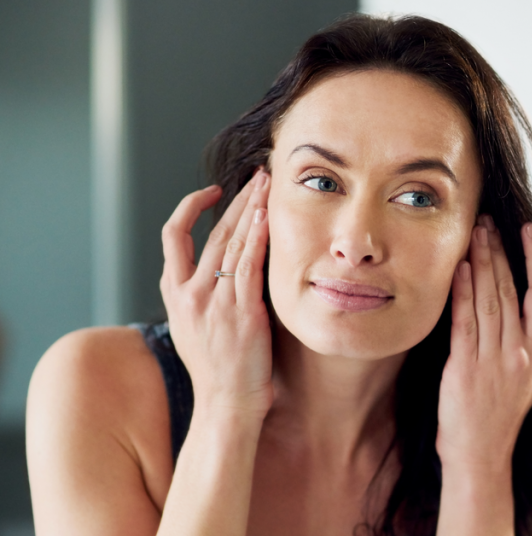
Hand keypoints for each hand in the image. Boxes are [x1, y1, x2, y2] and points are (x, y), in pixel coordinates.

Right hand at [160, 170, 272, 417]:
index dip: (191, 208)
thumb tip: (223, 272)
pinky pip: (249, 266)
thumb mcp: (196, 329)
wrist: (226, 406)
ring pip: (232, 243)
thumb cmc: (220, 371)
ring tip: (269, 185)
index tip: (214, 192)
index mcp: (175, 294)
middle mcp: (190, 294)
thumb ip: (204, 297)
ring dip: (252, 209)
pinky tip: (268, 217)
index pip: (174, 237)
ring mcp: (214, 303)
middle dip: (237, 199)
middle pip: (212, 232)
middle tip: (258, 176)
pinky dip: (257, 239)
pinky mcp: (241, 313)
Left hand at [436, 215, 531, 474]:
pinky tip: (458, 269)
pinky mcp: (465, 368)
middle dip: (500, 251)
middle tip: (490, 221)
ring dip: (481, 263)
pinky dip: (462, 293)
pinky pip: (465, 322)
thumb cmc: (503, 412)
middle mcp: (519, 353)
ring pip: (490, 300)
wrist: (481, 454)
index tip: (528, 231)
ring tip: (475, 234)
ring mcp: (493, 360)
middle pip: (512, 290)